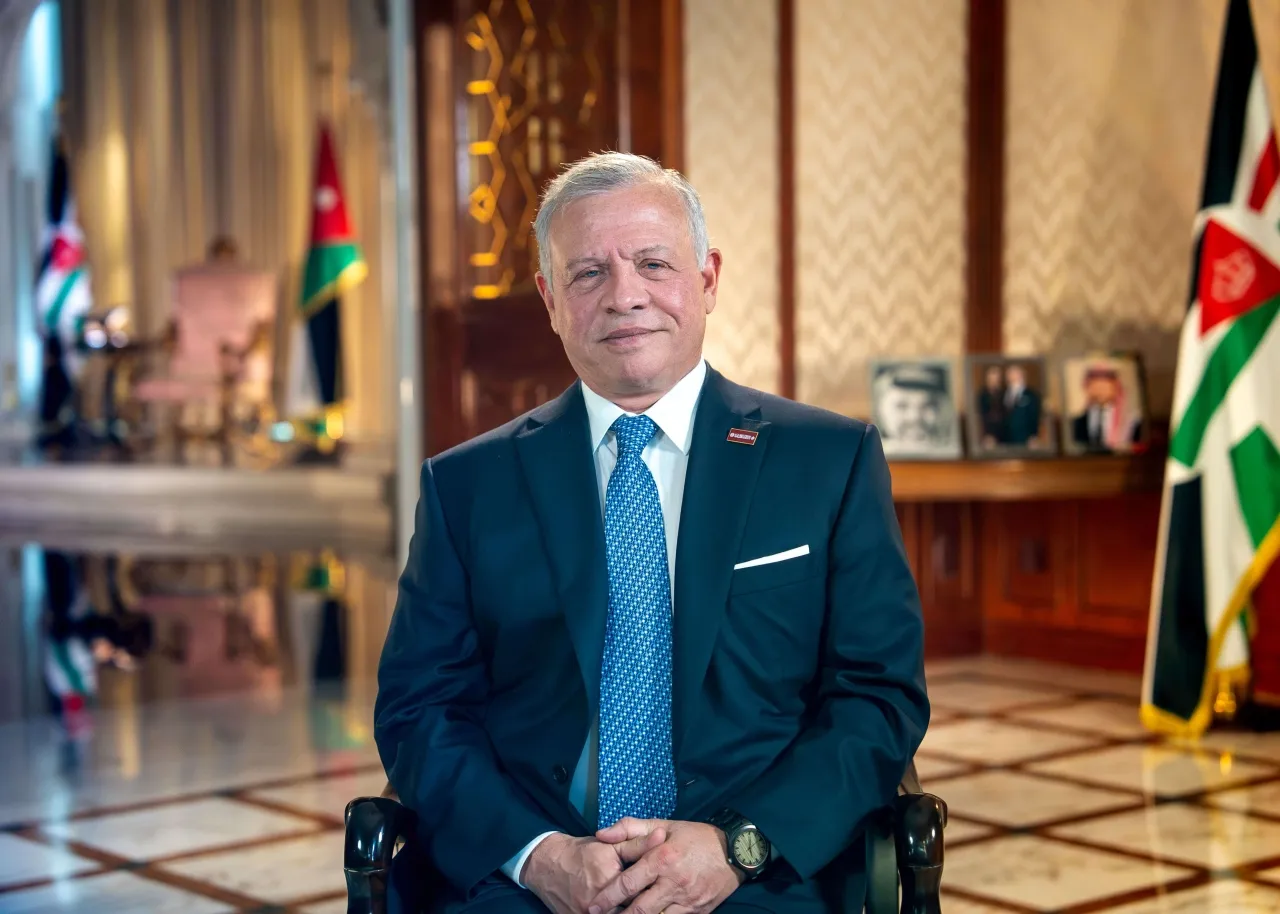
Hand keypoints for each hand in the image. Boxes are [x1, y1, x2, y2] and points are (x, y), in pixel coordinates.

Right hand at [522, 830, 665, 913]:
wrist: (548, 865)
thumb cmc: (582, 853)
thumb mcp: (610, 845)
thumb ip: (637, 844)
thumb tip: (662, 837)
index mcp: (609, 879)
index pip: (641, 892)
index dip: (655, 892)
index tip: (666, 891)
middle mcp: (597, 901)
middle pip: (632, 910)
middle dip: (647, 907)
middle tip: (660, 904)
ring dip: (634, 912)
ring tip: (648, 908)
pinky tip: (625, 910)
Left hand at [587, 818, 743, 913]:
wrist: (735, 851)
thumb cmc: (696, 836)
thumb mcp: (663, 824)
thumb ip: (630, 828)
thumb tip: (601, 834)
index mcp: (662, 859)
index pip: (629, 883)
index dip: (608, 897)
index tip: (593, 905)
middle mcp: (674, 882)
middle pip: (640, 909)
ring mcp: (687, 900)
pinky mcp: (698, 912)